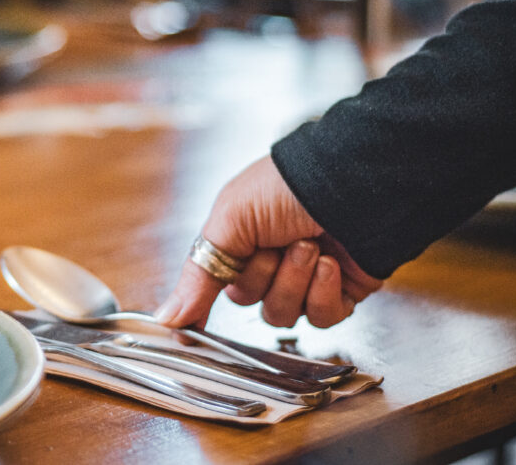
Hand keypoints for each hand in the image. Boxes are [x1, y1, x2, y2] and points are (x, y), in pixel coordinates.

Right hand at [155, 155, 382, 329]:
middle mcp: (270, 262)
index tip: (192, 334)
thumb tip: (164, 318)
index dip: (203, 306)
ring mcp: (305, 279)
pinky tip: (331, 264)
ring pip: (284, 315)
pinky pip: (321, 318)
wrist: (351, 182)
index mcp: (238, 241)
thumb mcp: (228, 222)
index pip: (212, 286)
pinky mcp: (340, 293)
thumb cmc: (285, 187)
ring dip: (295, 281)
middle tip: (278, 245)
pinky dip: (324, 292)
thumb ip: (196, 276)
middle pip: (250, 303)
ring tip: (310, 247)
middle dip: (264, 275)